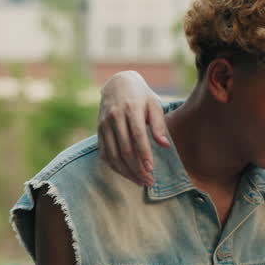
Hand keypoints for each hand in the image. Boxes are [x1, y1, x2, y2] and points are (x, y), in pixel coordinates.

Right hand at [96, 71, 168, 186]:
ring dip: (126, 171)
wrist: (117, 83)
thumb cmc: (141, 96)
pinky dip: (114, 166)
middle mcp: (115, 117)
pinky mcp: (99, 130)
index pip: (137, 135)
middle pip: (125, 149)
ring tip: (140, 181)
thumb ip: (159, 125)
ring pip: (113, 154)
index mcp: (131, 109)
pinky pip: (104, 153)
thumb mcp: (154, 105)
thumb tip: (165, 145)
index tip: (151, 170)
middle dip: (137, 168)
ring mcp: (104, 124)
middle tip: (149, 181)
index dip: (144, 154)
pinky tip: (126, 174)